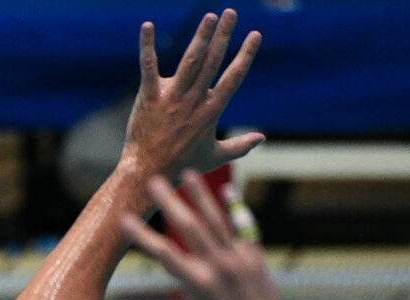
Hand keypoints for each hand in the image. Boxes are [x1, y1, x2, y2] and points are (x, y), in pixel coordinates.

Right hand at [120, 171, 293, 299]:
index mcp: (197, 286)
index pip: (163, 254)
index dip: (142, 236)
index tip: (125, 219)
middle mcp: (219, 267)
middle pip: (190, 227)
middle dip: (170, 202)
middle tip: (155, 180)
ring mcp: (239, 260)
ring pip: (217, 220)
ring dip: (201, 195)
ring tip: (188, 173)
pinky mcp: (255, 258)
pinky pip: (243, 228)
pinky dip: (235, 209)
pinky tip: (227, 190)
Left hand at [121, 10, 263, 180]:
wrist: (147, 172)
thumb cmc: (180, 165)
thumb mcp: (214, 157)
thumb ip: (240, 146)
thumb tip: (262, 138)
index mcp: (211, 111)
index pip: (233, 77)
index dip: (245, 55)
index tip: (255, 35)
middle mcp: (193, 101)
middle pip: (212, 62)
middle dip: (223, 35)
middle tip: (230, 12)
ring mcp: (171, 98)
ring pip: (189, 61)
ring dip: (200, 36)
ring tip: (209, 15)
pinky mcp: (149, 97)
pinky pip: (148, 67)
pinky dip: (147, 46)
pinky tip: (147, 26)